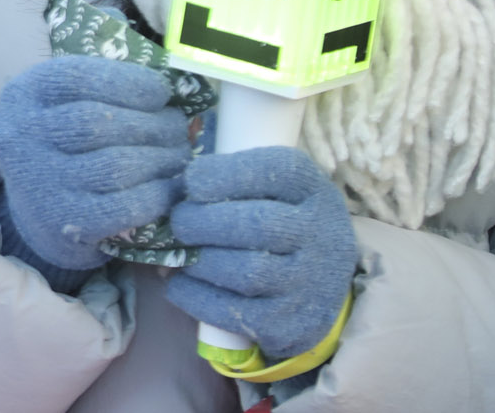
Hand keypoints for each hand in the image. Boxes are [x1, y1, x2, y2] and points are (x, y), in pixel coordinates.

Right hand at [0, 55, 190, 270]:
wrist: (38, 210)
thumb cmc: (62, 145)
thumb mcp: (62, 105)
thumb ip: (103, 90)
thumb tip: (170, 87)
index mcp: (23, 95)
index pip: (77, 79)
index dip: (129, 82)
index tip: (161, 92)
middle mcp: (22, 136)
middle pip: (98, 123)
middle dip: (152, 124)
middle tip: (178, 128)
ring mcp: (42, 183)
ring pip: (116, 165)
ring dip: (161, 159)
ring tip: (179, 155)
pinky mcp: (66, 222)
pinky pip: (125, 206)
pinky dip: (158, 194)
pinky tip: (170, 187)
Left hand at [167, 147, 356, 362]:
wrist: (324, 275)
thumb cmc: (277, 213)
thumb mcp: (270, 182)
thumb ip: (230, 176)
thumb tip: (170, 188)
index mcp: (309, 188)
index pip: (275, 171)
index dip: (223, 175)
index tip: (192, 182)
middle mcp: (319, 233)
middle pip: (256, 226)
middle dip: (201, 222)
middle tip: (180, 223)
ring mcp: (310, 282)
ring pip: (247, 272)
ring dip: (199, 262)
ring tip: (181, 254)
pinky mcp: (292, 322)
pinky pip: (238, 313)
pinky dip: (197, 297)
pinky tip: (179, 284)